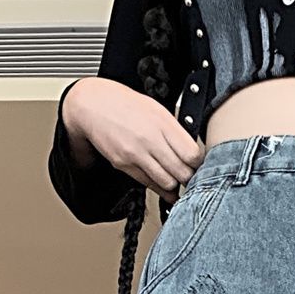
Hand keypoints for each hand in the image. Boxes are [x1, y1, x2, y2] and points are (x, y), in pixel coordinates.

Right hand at [63, 77, 204, 202]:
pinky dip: (159, 188)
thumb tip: (192, 152)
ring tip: (177, 182)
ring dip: (175, 186)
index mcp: (163, 123)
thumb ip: (175, 131)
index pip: (192, 154)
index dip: (199, 164)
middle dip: (190, 178)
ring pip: (167, 183)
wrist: (94, 105)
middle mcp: (150, 140)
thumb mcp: (157, 110)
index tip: (199, 165)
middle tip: (191, 177)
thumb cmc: (126, 105)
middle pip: (182, 173)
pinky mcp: (124, 165)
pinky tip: (164, 186)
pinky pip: (149, 184)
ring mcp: (136, 154)